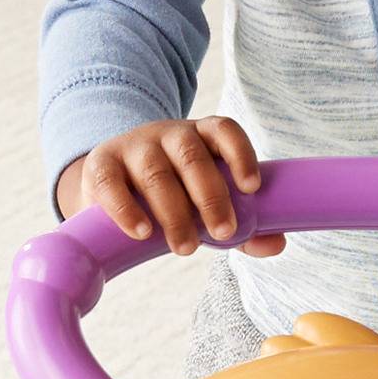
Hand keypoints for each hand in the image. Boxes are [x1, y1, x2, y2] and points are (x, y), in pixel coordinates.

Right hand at [55, 118, 284, 257]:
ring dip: (174, 212)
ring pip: (155, 173)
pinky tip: (142, 233)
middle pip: (191, 156)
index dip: (240, 154)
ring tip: (186, 248)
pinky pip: (111, 183)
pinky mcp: (101, 166)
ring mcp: (133, 148)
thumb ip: (244, 225)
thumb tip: (277, 244)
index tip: (252, 188)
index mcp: (201, 136)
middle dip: (210, 196)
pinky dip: (126, 209)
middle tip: (223, 233)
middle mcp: (168, 135)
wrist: (113, 185)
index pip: (224, 130)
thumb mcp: (207, 205)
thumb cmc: (174, 194)